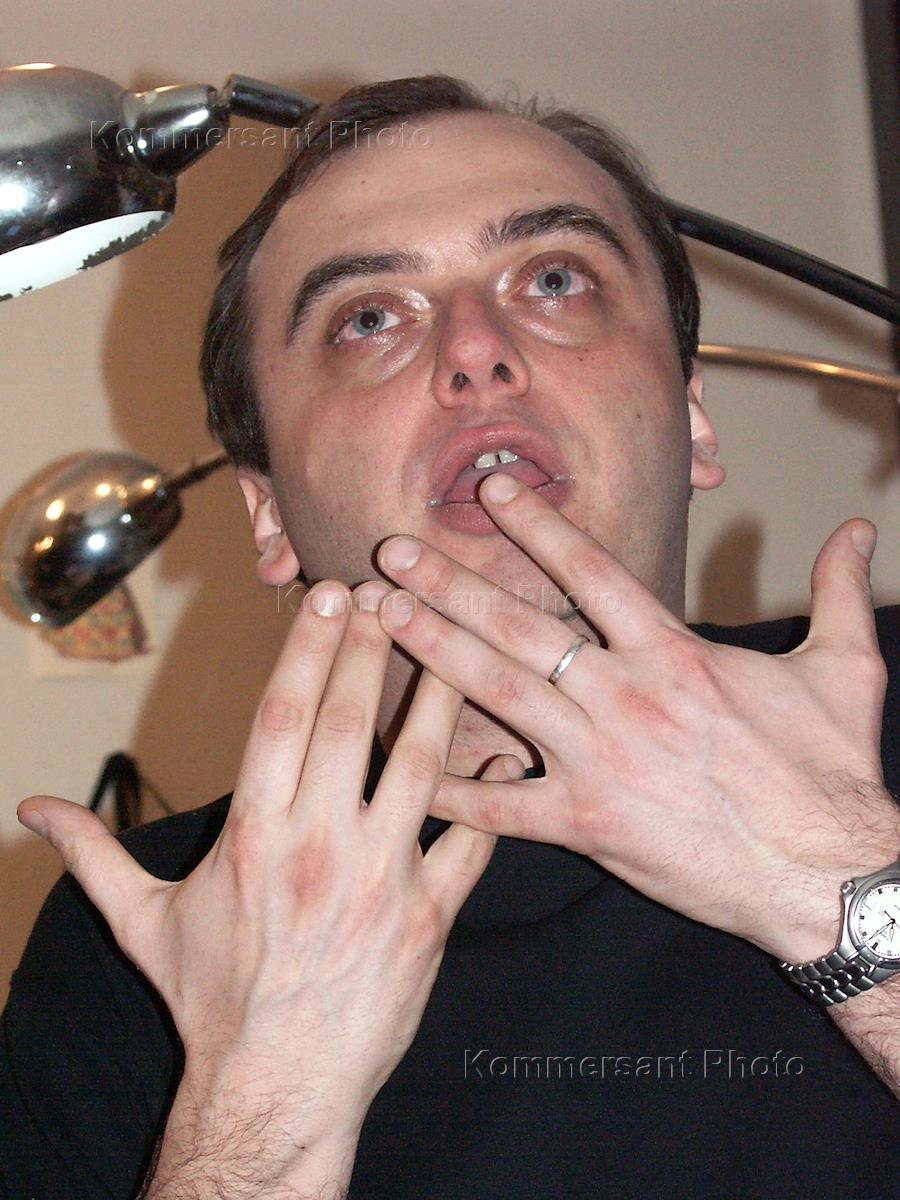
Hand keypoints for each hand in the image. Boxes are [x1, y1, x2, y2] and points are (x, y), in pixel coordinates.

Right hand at [18, 580, 520, 1189]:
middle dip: (371, 649)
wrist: (277, 1088)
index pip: (282, 717)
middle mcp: (319, 845)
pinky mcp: (430, 917)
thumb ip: (96, 854)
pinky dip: (491, 796)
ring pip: (419, 765)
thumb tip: (33, 808)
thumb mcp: (142, 923)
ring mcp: (381, 879)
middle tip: (390, 594)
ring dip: (437, 697)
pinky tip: (506, 753)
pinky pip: (471, 843)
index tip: (329, 599)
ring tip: (452, 641)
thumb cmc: (212, 1001)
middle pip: (350, 722)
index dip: (308, 649)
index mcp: (253, 834)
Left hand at [376, 471, 898, 963]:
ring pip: (495, 694)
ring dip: (432, 651)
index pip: (590, 572)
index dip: (538, 525)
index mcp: (674, 652)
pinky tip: (402, 766)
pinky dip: (451, 788)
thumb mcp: (846, 668)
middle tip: (391, 552)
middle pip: (518, 625)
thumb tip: (861, 532)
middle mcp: (623, 695)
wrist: (827, 874)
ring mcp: (597, 759)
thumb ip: (838, 592)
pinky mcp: (587, 824)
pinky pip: (503, 806)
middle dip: (449, 582)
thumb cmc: (831, 773)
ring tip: (381, 617)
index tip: (493, 491)